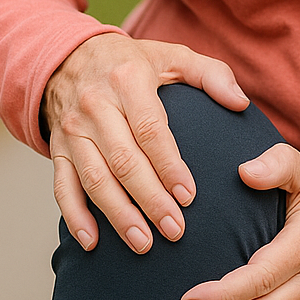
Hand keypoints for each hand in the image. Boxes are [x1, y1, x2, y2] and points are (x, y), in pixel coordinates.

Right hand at [44, 33, 249, 253]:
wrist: (69, 57)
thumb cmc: (131, 62)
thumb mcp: (173, 55)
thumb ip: (211, 75)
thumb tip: (241, 103)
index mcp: (128, 80)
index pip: (150, 129)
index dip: (169, 165)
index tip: (189, 196)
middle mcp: (96, 105)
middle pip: (124, 160)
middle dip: (150, 200)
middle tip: (175, 230)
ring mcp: (73, 129)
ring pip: (95, 178)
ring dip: (118, 215)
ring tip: (143, 243)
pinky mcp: (57, 148)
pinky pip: (62, 186)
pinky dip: (75, 216)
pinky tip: (92, 243)